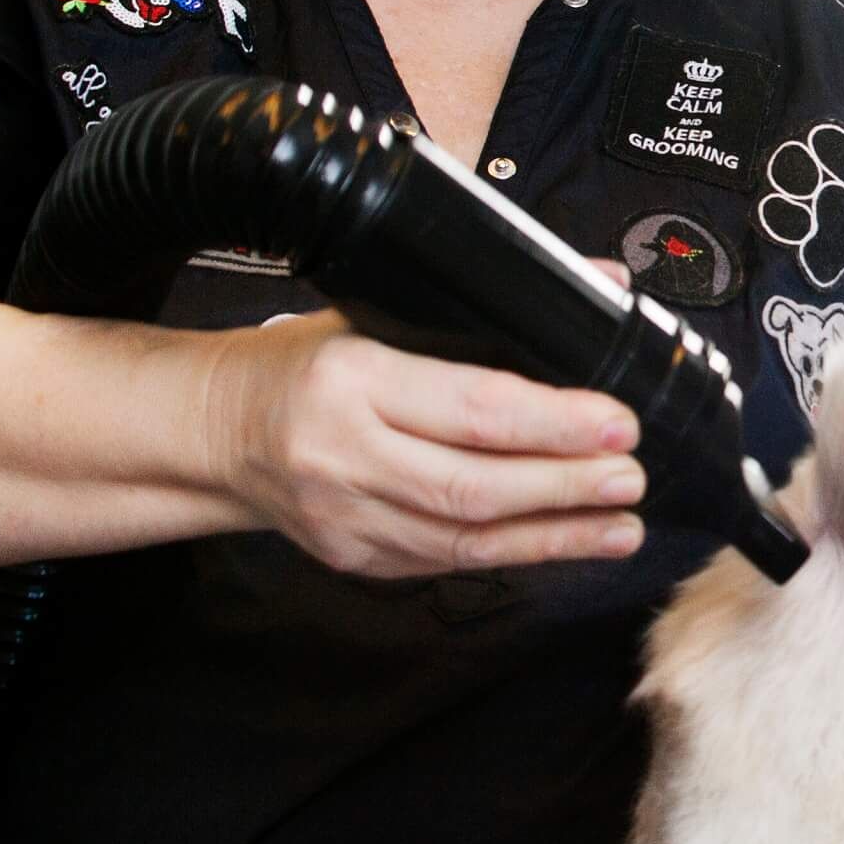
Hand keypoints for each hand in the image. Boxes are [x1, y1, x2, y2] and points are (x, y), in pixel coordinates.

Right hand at [205, 264, 645, 578]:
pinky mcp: (356, 558)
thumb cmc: (302, 364)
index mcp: (352, 378)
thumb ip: (482, 305)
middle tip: (630, 476)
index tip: (617, 422)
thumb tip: (597, 279)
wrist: (213, 431)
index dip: (554, 422)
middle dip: (566, 486)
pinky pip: (449, 563)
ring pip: (466, 538)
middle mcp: (345, 455)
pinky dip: (516, 554)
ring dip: (555, 534)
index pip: (473, 408)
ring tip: (620, 524)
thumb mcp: (373, 312)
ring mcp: (347, 517)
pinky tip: (566, 542)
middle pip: (476, 485)